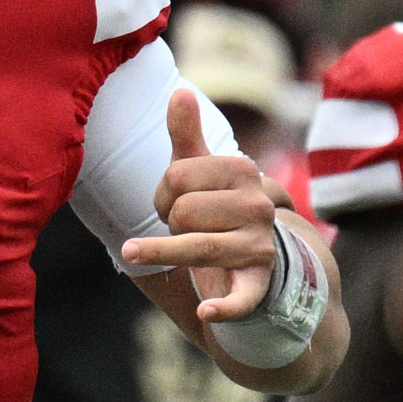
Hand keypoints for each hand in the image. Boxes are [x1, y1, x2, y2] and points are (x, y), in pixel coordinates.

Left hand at [123, 88, 280, 322]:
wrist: (255, 257)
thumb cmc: (217, 208)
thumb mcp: (201, 170)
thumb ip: (187, 135)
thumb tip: (179, 90)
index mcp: (243, 169)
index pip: (176, 176)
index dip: (163, 194)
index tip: (174, 203)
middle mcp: (258, 205)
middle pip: (182, 212)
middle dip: (170, 224)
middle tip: (182, 228)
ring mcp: (260, 245)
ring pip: (197, 247)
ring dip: (164, 253)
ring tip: (142, 253)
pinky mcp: (258, 283)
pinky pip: (242, 297)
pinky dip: (223, 306)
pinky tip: (205, 311)